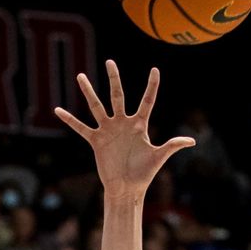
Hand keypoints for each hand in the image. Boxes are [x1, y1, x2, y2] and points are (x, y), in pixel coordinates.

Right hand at [54, 60, 194, 201]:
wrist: (128, 188)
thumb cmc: (145, 173)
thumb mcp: (159, 156)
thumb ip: (173, 145)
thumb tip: (192, 141)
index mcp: (140, 125)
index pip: (147, 101)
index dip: (152, 86)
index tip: (155, 69)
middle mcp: (123, 124)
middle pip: (118, 96)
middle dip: (114, 79)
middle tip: (110, 62)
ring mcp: (108, 131)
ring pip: (97, 106)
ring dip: (89, 92)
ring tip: (80, 75)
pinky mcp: (97, 140)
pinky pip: (81, 128)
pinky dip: (70, 120)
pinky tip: (58, 109)